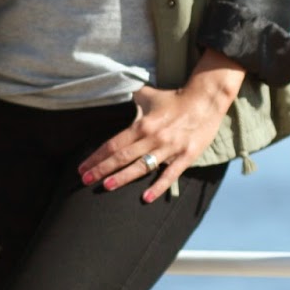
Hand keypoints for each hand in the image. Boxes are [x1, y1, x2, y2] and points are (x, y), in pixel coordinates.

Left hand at [78, 51, 244, 201]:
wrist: (206, 100)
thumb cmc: (175, 99)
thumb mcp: (149, 95)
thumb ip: (132, 98)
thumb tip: (116, 91)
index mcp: (142, 124)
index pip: (113, 144)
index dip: (96, 157)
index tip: (83, 168)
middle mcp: (153, 137)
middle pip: (122, 156)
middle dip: (102, 169)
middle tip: (85, 180)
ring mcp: (169, 148)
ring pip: (142, 166)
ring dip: (123, 177)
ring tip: (107, 187)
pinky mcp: (186, 156)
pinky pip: (170, 174)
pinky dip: (158, 187)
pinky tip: (145, 198)